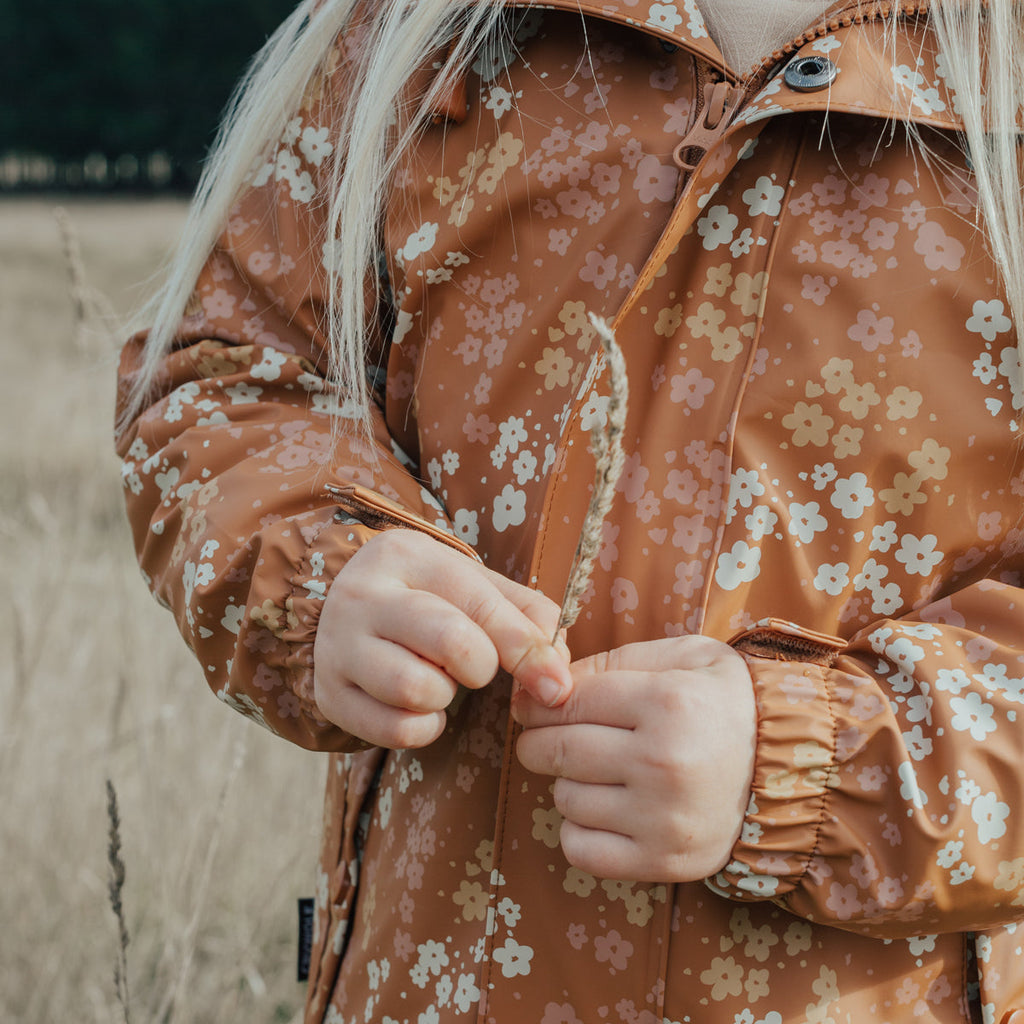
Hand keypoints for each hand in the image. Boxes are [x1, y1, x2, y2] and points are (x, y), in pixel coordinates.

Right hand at [313, 529, 571, 747]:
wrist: (340, 613)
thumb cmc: (425, 598)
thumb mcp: (471, 585)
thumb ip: (525, 616)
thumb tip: (557, 673)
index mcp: (405, 555)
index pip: (480, 604)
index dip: (527, 649)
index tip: (555, 683)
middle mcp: (363, 595)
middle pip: (449, 642)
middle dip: (481, 667)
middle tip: (476, 667)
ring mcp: (338, 646)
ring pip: (415, 689)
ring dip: (445, 696)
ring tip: (439, 680)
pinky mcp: (329, 694)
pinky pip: (394, 731)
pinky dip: (423, 728)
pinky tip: (420, 706)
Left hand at [514, 636, 755, 881]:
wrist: (791, 770)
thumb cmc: (725, 704)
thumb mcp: (682, 659)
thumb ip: (614, 662)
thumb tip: (544, 687)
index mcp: (667, 702)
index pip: (567, 701)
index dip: (541, 702)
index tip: (537, 706)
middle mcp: (663, 762)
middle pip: (556, 750)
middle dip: (539, 740)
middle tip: (547, 736)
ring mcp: (663, 818)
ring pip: (565, 798)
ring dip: (568, 782)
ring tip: (599, 771)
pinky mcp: (662, 861)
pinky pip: (579, 849)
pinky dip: (579, 829)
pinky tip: (604, 809)